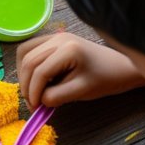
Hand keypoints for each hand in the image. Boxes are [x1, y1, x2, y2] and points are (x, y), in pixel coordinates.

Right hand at [17, 33, 144, 108]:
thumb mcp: (82, 91)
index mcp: (68, 49)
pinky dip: (27, 64)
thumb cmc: (105, 79)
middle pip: (29, 61)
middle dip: (26, 85)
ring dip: (24, 73)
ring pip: (25, 52)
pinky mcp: (54, 38)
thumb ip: (57, 96)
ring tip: (31, 91)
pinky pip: (31, 48)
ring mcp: (55, 35)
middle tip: (32, 104)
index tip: (36, 108)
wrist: (120, 67)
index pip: (40, 72)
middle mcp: (58, 38)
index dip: (33, 92)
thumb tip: (39, 100)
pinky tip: (34, 77)